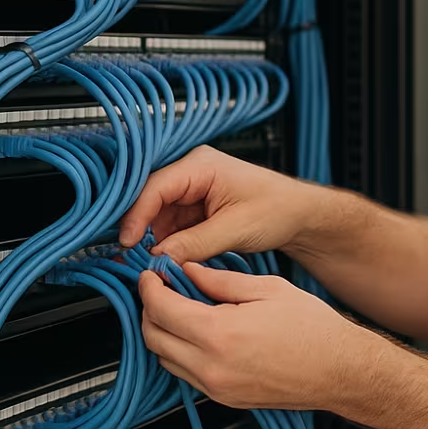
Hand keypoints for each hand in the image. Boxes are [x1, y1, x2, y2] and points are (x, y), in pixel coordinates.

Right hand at [118, 145, 322, 262]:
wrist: (300, 216)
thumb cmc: (278, 208)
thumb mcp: (235, 228)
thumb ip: (194, 243)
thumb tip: (159, 259)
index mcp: (201, 164)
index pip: (155, 187)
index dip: (136, 215)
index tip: (127, 241)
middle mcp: (192, 172)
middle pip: (151, 200)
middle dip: (141, 229)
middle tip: (132, 257)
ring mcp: (193, 190)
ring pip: (158, 215)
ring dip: (154, 239)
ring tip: (153, 264)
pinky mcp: (196, 208)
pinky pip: (171, 225)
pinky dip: (167, 243)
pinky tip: (167, 259)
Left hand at [138, 262, 386, 411]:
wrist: (340, 370)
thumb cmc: (313, 329)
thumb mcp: (268, 289)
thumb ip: (221, 280)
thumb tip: (190, 271)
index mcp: (220, 333)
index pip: (162, 309)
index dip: (150, 288)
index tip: (151, 275)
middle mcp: (212, 366)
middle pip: (153, 337)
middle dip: (149, 310)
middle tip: (160, 290)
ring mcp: (217, 388)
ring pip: (165, 359)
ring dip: (162, 333)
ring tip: (179, 310)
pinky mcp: (224, 399)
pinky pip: (185, 375)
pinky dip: (180, 353)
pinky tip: (198, 334)